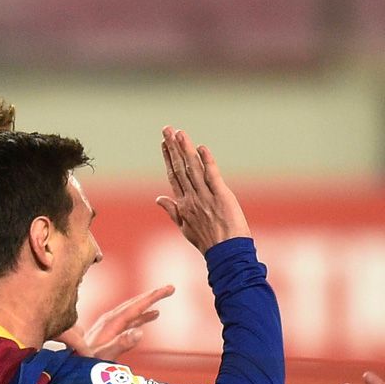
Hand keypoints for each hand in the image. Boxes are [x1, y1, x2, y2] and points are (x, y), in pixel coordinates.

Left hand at [56, 284, 174, 359]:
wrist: (70, 365)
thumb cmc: (86, 364)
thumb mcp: (104, 356)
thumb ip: (121, 344)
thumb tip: (140, 331)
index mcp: (111, 323)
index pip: (136, 306)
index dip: (153, 297)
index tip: (168, 289)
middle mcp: (110, 320)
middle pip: (135, 303)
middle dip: (153, 295)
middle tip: (171, 288)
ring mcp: (110, 325)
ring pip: (133, 310)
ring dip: (149, 303)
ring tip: (163, 296)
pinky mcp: (110, 331)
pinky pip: (131, 319)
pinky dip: (143, 315)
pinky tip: (152, 316)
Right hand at [156, 126, 250, 252]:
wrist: (226, 254)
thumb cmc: (208, 242)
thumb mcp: (185, 228)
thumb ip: (172, 211)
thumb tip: (158, 199)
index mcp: (183, 204)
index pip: (173, 176)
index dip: (168, 158)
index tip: (164, 143)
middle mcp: (192, 198)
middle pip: (180, 168)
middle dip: (172, 147)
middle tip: (167, 129)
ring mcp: (206, 196)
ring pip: (193, 168)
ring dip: (186, 149)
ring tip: (179, 133)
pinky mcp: (221, 196)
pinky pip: (212, 175)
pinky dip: (206, 161)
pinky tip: (201, 147)